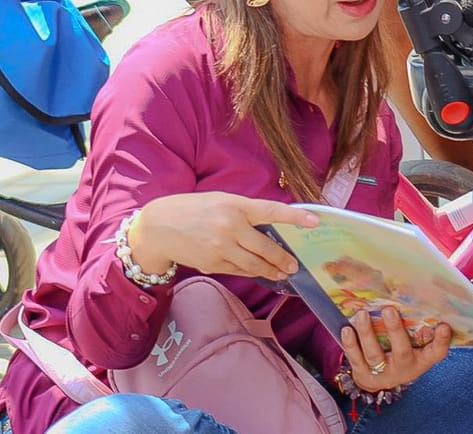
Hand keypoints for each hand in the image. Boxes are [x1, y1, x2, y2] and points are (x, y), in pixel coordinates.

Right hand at [128, 192, 318, 280]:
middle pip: (266, 247)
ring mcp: (221, 248)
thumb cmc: (193, 209)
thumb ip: (245, 212)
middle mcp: (230, 227)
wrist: (157, 227)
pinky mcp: (212, 263)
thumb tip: (270, 227)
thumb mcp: (221, 200)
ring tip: (282, 273)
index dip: (295, 216)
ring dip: (271, 270)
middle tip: (294, 265)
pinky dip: (251, 272)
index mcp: (235, 205)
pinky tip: (259, 272)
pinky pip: (238, 270)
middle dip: (283, 259)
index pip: (271, 211)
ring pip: (254, 264)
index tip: (315, 221)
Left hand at [340, 307, 450, 390]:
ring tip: (362, 314)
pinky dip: (350, 344)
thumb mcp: (418, 345)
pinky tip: (346, 329)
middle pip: (401, 351)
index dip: (441, 341)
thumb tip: (421, 296)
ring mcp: (383, 374)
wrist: (383, 379)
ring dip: (367, 333)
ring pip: (374, 355)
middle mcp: (404, 368)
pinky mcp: (364, 375)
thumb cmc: (404, 353)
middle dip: (395, 330)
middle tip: (389, 309)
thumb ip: (422, 328)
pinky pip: (356, 359)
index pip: (436, 352)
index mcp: (422, 359)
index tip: (444, 326)